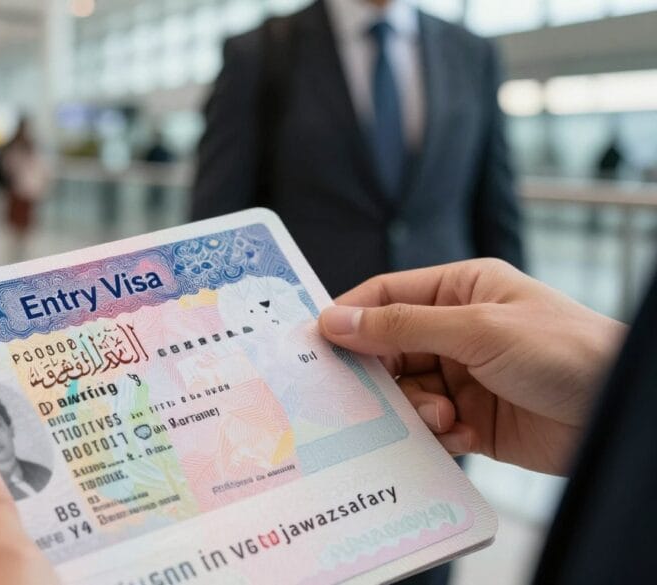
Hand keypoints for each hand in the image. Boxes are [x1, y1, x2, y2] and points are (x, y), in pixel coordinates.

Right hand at [318, 259, 625, 474]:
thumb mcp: (478, 329)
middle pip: (390, 349)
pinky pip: (429, 427)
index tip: (317, 342)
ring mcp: (465, 376)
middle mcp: (458, 330)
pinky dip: (437, 434)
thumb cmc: (565, 351)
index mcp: (460, 291)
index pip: (387, 296)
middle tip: (363, 396)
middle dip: (383, 374)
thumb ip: (402, 325)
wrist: (620, 413)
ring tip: (443, 416)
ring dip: (416, 409)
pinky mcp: (473, 420)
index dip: (350, 316)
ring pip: (406, 392)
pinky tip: (462, 434)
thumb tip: (336, 319)